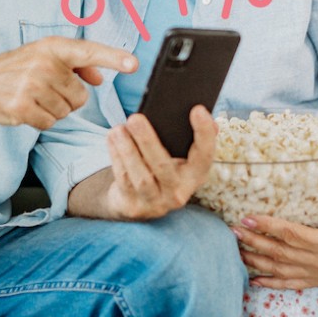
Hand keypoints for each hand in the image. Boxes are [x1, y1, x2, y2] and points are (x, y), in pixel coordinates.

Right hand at [0, 36, 137, 130]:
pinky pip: (50, 122)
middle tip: (41, 90)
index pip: (88, 51)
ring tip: (31, 98)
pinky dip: (40, 120)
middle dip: (66, 98)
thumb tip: (99, 78)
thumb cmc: (12, 72)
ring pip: (67, 111)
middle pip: (81, 95)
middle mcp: (44, 63)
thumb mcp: (41, 58)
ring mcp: (32, 84)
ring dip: (52, 110)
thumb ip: (74, 65)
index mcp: (51, 46)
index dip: (113, 58)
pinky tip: (24, 110)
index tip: (133, 63)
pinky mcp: (22, 107)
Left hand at [103, 106, 217, 219]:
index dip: (204, 134)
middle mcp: (179, 192)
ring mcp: (156, 203)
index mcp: (195, 175)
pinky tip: (112, 139)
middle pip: (164, 166)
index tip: (198, 109)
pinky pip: (124, 180)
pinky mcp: (134, 207)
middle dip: (148, 141)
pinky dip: (116, 157)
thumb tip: (198, 109)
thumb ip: (185, 135)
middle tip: (135, 118)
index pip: (205, 155)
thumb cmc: (160, 166)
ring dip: (127, 150)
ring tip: (118, 129)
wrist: (138, 200)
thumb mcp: (176, 155)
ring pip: (141, 177)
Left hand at [233, 185, 317, 288]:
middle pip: (281, 253)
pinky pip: (291, 284)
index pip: (292, 234)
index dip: (269, 226)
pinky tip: (254, 280)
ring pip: (282, 270)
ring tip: (236, 249)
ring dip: (257, 262)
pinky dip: (272, 284)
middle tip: (233, 229)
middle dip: (255, 242)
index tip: (247, 216)